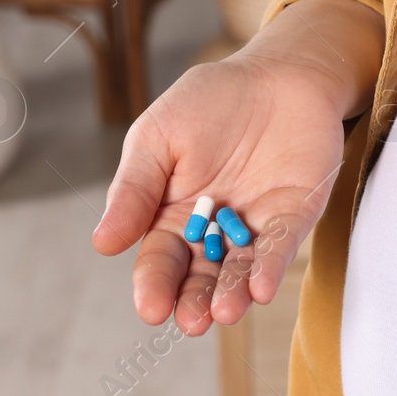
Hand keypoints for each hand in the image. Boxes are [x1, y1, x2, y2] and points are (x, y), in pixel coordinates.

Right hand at [92, 0, 383, 334]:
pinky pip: (280, 247)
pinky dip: (270, 268)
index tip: (151, 308)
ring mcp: (256, 226)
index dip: (155, 284)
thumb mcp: (157, 139)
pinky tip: (260, 290)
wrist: (277, 74)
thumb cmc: (210, 103)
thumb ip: (134, 190)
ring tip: (224, 313)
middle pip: (200, 275)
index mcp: (173, 216)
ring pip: (241, 270)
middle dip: (195, 300)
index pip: (160, 260)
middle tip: (191, 321)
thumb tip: (102, 244)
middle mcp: (214, 231)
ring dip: (233, 294)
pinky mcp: (294, 216)